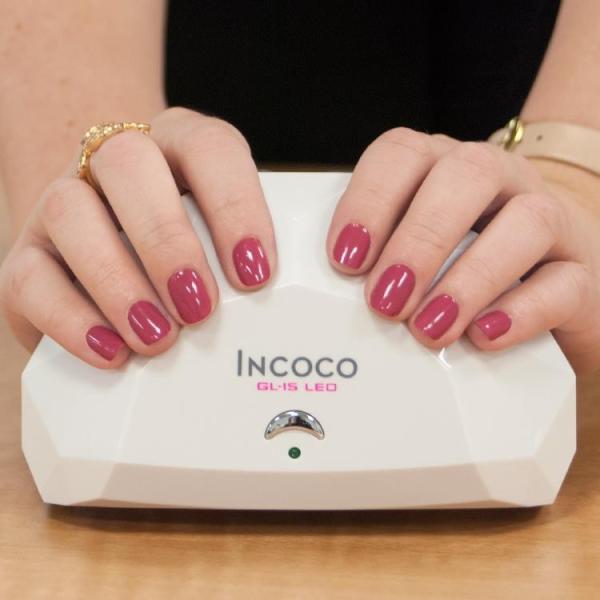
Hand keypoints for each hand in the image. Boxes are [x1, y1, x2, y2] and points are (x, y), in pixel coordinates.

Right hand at [0, 107, 275, 367]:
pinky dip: (71, 319)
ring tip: (158, 338)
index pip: (210, 148)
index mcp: (179, 146)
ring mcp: (64, 203)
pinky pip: (29, 277)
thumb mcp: (225, 245)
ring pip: (70, 211)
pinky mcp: (27, 255)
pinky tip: (112, 352)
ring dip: (118, 280)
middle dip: (167, 241)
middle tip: (200, 308)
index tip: (255, 273)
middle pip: (129, 163)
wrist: (115, 259)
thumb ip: (245, 261)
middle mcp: (117, 163)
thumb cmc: (189, 254)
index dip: (235, 206)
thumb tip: (276, 319)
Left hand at [327, 127, 599, 373]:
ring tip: (429, 328)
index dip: (370, 200)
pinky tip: (483, 337)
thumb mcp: (410, 254)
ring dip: (468, 278)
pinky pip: (565, 283)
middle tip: (384, 301)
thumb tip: (331, 306)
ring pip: (528, 221)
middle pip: (466, 175)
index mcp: (442, 167)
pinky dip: (522, 312)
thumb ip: (377, 262)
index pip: (402, 153)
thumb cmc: (458, 264)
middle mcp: (499, 180)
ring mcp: (549, 220)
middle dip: (420, 239)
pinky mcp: (582, 273)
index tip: (346, 259)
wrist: (544, 278)